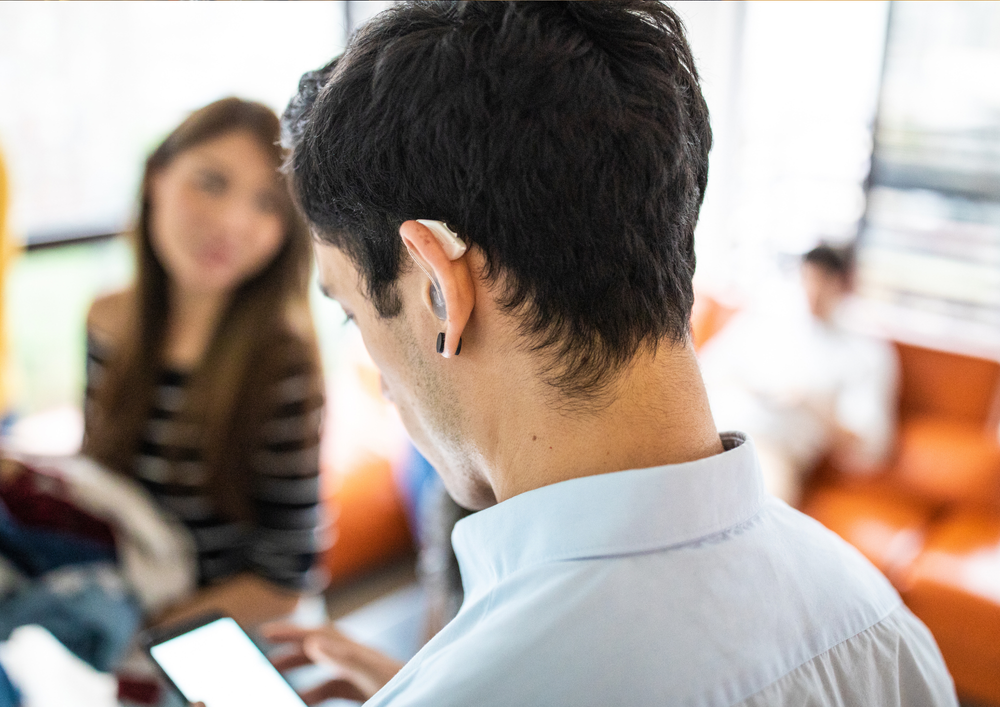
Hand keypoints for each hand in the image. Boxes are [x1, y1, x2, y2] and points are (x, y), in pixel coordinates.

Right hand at [263, 622, 404, 703]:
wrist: (437, 699)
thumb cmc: (411, 688)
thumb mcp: (374, 677)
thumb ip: (346, 659)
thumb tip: (315, 641)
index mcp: (360, 655)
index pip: (320, 636)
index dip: (291, 631)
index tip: (265, 632)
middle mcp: (362, 661)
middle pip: (321, 649)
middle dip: (292, 652)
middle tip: (265, 662)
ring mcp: (368, 676)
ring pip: (329, 671)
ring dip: (304, 676)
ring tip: (280, 688)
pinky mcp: (373, 690)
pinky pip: (339, 688)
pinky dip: (319, 692)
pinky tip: (307, 702)